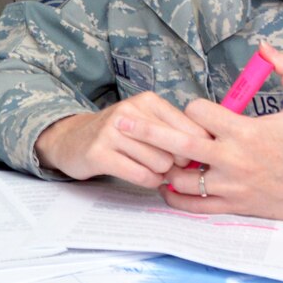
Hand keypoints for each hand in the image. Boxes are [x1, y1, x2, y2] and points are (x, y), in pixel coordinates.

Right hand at [34, 91, 217, 185]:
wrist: (73, 140)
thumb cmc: (120, 134)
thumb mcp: (147, 122)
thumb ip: (176, 131)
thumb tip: (209, 151)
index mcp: (147, 101)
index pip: (191, 130)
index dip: (194, 150)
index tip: (186, 157)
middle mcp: (130, 113)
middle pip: (177, 151)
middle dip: (175, 164)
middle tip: (162, 163)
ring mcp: (112, 132)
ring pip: (160, 165)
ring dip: (159, 174)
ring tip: (145, 167)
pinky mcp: (100, 154)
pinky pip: (141, 176)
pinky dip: (147, 181)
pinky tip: (138, 174)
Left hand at [159, 46, 282, 219]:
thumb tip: (266, 46)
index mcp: (244, 131)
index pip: (198, 112)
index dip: (193, 108)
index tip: (198, 111)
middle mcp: (231, 158)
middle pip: (177, 142)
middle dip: (147, 131)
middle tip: (121, 123)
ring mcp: (230, 185)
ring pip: (181, 178)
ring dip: (163, 166)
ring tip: (145, 158)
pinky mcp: (233, 206)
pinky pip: (194, 206)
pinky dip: (175, 198)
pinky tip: (164, 188)